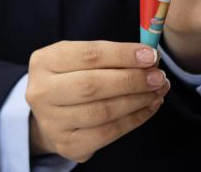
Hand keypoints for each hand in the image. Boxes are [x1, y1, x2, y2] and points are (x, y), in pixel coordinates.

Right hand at [25, 40, 169, 162]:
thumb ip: (110, 56)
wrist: (52, 112)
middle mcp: (42, 92)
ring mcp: (52, 121)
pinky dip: (134, 119)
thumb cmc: (73, 77)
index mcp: (44, 61)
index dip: (122, 54)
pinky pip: (108, 133)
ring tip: (158, 90)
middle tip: (159, 76)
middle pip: (93, 85)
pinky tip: (149, 107)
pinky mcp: (68, 144)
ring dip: (137, 100)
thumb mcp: (81, 58)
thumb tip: (149, 57)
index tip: (150, 55)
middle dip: (132, 80)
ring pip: (103, 111)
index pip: (89, 54)